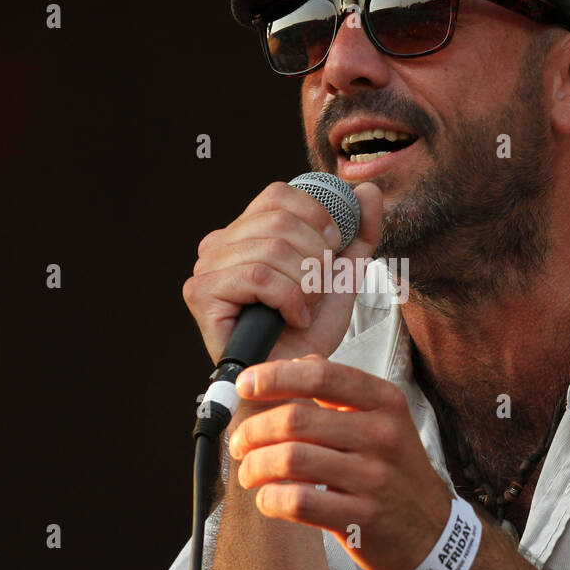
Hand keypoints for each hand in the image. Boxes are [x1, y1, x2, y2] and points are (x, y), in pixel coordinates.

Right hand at [182, 180, 382, 364]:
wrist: (292, 380)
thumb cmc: (308, 331)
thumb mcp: (343, 274)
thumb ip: (359, 232)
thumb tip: (367, 189)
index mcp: (246, 231)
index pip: (279, 194)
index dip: (316, 218)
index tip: (331, 253)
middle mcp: (219, 243)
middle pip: (280, 221)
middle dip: (315, 259)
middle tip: (316, 291)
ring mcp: (206, 267)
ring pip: (273, 250)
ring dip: (305, 284)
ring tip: (304, 308)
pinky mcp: (202, 293)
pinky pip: (258, 278)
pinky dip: (289, 299)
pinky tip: (293, 319)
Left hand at [227, 354, 454, 569]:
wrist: (432, 532)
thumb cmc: (396, 472)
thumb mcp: (383, 420)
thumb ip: (340, 390)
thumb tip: (292, 365)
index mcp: (384, 402)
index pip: (321, 375)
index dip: (274, 376)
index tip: (246, 384)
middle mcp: (382, 435)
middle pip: (296, 419)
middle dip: (253, 430)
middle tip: (240, 442)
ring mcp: (374, 478)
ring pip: (291, 460)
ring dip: (255, 466)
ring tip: (250, 473)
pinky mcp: (361, 517)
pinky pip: (298, 502)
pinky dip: (270, 499)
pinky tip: (268, 498)